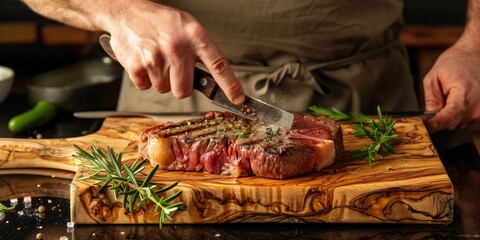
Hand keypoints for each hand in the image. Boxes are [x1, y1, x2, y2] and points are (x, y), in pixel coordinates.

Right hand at [103, 0, 244, 103]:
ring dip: (160, 79)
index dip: (230, 85)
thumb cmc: (162, 22)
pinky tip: (144, 60)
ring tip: (157, 58)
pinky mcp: (137, 66)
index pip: (219, 66)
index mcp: (196, 36)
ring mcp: (157, 58)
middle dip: (178, 85)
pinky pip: (145, 87)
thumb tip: (216, 81)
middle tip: (173, 68)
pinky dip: (144, 78)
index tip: (238, 99)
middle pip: (184, 91)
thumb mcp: (189, 28)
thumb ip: (202, 52)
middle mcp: (178, 47)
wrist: (127, 12)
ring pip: (164, 89)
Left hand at [423, 40, 479, 131]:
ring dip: (449, 116)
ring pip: (458, 123)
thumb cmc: (452, 65)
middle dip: (440, 118)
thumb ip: (431, 99)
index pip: (451, 112)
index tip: (427, 125)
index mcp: (463, 89)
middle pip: (453, 121)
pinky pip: (465, 121)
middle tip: (435, 105)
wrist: (473, 56)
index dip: (438, 121)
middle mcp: (476, 101)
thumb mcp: (433, 78)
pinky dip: (457, 115)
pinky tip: (456, 101)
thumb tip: (429, 117)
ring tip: (448, 98)